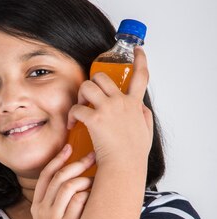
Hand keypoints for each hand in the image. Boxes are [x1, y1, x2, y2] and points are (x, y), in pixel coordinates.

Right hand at [31, 144, 94, 218]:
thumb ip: (56, 202)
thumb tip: (76, 178)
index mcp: (37, 206)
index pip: (45, 175)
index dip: (58, 159)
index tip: (70, 148)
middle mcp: (43, 210)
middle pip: (59, 177)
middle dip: (77, 163)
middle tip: (93, 157)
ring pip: (69, 186)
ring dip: (86, 179)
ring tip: (96, 181)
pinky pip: (80, 200)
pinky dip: (90, 194)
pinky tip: (97, 197)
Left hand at [66, 46, 153, 166]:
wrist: (124, 168)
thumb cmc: (133, 156)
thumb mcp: (146, 134)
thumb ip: (144, 117)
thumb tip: (141, 108)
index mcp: (135, 105)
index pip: (141, 76)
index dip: (140, 60)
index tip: (137, 50)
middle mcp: (121, 102)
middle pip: (103, 76)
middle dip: (92, 83)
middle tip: (88, 98)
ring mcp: (108, 109)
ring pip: (87, 86)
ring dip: (80, 95)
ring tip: (79, 108)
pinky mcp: (94, 119)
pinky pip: (77, 108)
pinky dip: (71, 115)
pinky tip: (72, 125)